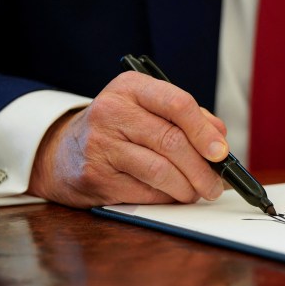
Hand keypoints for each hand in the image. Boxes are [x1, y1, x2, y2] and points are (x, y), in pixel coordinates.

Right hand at [28, 71, 229, 207]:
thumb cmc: (118, 130)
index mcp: (131, 87)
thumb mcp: (148, 110)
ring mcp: (100, 145)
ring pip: (161, 171)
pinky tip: (170, 196)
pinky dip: (166, 198)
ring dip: (188, 188)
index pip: (178, 104)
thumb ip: (187, 119)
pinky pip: (146, 192)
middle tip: (216, 185)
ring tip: (196, 192)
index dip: (205, 132)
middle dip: (203, 170)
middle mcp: (112, 111)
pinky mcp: (96, 177)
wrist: (63, 152)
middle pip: (173, 142)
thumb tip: (220, 139)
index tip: (222, 153)